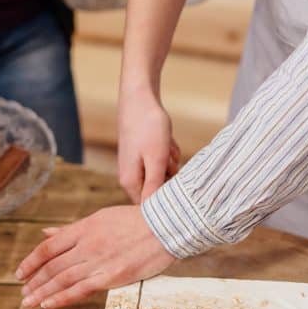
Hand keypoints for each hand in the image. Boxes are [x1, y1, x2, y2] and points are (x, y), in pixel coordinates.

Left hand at [16, 205, 175, 308]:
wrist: (168, 226)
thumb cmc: (138, 220)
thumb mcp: (101, 217)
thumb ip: (72, 229)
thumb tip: (46, 232)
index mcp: (84, 228)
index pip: (48, 247)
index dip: (31, 261)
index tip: (20, 272)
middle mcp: (86, 245)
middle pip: (52, 265)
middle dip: (33, 280)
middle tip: (22, 291)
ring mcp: (98, 261)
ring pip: (61, 279)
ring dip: (41, 291)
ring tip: (27, 302)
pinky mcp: (112, 276)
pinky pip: (80, 290)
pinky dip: (60, 298)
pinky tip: (46, 304)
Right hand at [117, 89, 180, 203]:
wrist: (139, 97)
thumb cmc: (147, 126)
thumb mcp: (156, 158)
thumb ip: (154, 186)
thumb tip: (152, 211)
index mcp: (130, 182)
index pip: (149, 206)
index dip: (165, 201)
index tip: (178, 188)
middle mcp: (130, 177)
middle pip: (158, 190)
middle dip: (170, 178)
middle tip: (170, 160)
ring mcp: (135, 165)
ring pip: (162, 175)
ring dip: (170, 163)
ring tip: (167, 147)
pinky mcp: (141, 155)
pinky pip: (161, 162)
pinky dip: (168, 153)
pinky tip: (166, 141)